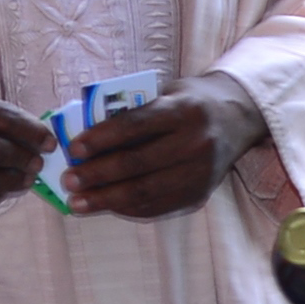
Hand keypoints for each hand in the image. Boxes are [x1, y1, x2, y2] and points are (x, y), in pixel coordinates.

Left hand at [66, 75, 266, 218]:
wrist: (235, 120)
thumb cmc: (188, 103)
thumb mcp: (164, 95)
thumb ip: (132, 113)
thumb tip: (85, 141)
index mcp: (183, 110)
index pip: (135, 126)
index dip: (101, 139)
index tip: (74, 148)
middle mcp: (195, 142)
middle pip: (137, 164)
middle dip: (97, 175)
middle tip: (69, 180)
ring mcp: (199, 173)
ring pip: (144, 192)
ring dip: (105, 200)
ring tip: (77, 202)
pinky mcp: (198, 195)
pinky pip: (156, 207)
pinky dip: (126, 208)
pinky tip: (104, 206)